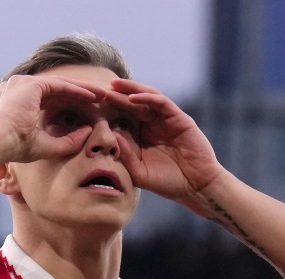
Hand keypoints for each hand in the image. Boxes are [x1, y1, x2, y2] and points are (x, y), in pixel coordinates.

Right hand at [0, 74, 108, 163]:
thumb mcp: (46, 147)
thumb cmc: (17, 148)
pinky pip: (60, 85)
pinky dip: (77, 90)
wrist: (1, 141)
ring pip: (61, 85)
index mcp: (19, 103)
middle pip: (58, 90)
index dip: (70, 105)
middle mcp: (21, 89)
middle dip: (80, 95)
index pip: (50, 100)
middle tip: (101, 99)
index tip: (88, 111)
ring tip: (102, 95)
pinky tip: (92, 96)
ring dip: (83, 90)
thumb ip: (67, 141)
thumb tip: (87, 132)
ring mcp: (25, 83)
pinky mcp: (32, 84)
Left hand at [110, 79, 227, 211]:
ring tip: (113, 85)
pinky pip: (161, 102)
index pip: (123, 118)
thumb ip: (125, 155)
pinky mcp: (179, 118)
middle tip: (97, 89)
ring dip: (130, 90)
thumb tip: (110, 136)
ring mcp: (166, 119)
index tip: (89, 107)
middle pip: (132, 104)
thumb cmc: (168, 182)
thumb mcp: (139, 172)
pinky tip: (132, 97)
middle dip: (116, 95)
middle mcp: (153, 124)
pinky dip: (147, 97)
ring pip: (146, 98)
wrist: (195, 187)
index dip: (108, 111)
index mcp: (142, 136)